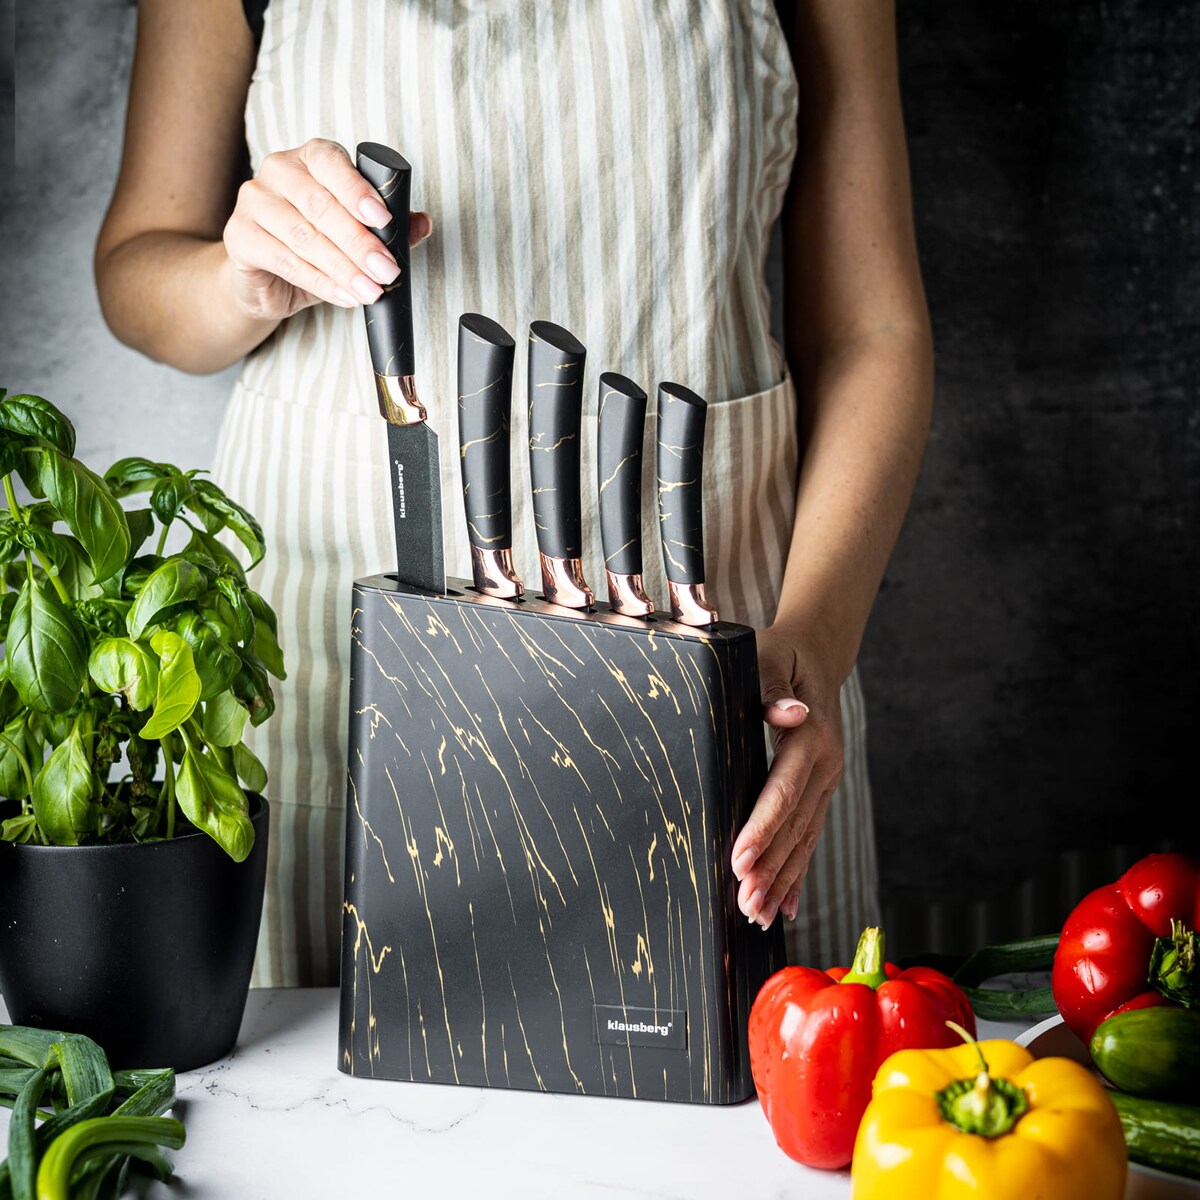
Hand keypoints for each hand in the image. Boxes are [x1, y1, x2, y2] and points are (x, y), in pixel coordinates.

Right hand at [222, 138, 431, 320]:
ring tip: (371, 290)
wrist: (266, 279)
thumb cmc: (314, 247)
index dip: (358, 191)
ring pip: (304, 236)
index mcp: (311, 158)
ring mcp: (254, 201)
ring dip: (344, 268)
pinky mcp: (239, 236)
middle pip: (321, 205)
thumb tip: (422, 223)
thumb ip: (389, 227)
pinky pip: (285, 261)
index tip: (384, 220)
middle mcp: (279, 171)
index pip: (332, 163)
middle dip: (359, 243)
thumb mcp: (355, 236)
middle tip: (387, 270)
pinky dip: (321, 283)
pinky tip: (345, 296)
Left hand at [731, 625, 845, 928]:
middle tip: (744, 906)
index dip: (762, 828)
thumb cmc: (781, 654)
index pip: (783, 791)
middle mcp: (824, 766)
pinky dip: (796, 873)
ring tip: (756, 917)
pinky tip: (783, 907)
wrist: (815, 654)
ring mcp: (825, 782)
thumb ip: (772, 686)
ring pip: (803, 839)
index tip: (739, 861)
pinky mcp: (819, 791)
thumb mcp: (770, 657)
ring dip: (781, 880)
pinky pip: (809, 837)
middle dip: (770, 869)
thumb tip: (789, 712)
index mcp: (811, 737)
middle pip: (795, 826)